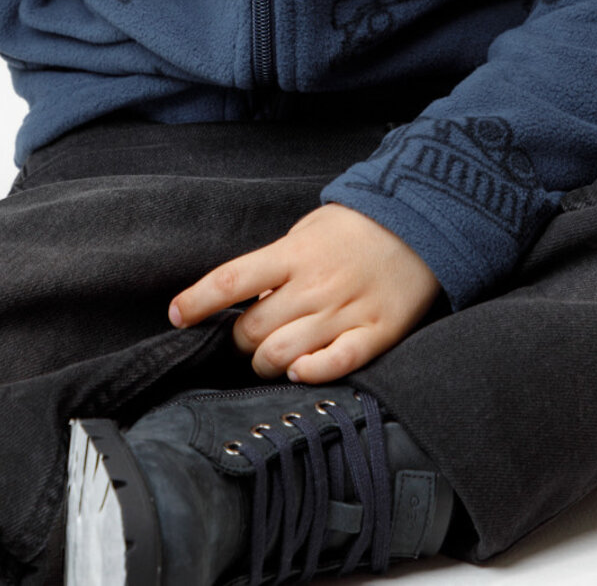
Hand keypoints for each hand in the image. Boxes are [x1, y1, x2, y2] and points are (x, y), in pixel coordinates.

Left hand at [169, 204, 439, 383]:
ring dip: (267, 364)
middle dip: (240, 342)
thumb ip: (276, 265)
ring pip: (284, 355)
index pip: (230, 281)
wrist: (419, 221)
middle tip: (249, 338)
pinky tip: (300, 371)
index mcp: (294, 253)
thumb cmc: (355, 228)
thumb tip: (243, 299)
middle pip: (253, 330)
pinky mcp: (376, 332)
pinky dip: (311, 374)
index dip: (196, 302)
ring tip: (272, 358)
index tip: (177, 315)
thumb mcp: (306, 231)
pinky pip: (336, 363)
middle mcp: (315, 284)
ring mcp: (346, 310)